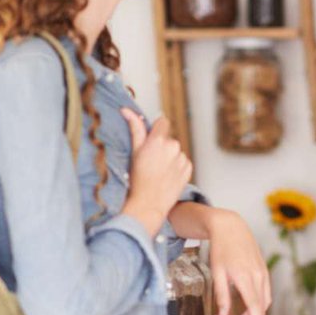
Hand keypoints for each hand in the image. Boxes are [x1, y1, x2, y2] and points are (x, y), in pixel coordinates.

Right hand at [120, 109, 191, 235]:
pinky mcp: (189, 169)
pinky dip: (176, 167)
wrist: (148, 204)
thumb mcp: (134, 152)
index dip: (156, 130)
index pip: (163, 122)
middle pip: (169, 138)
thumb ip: (135, 128)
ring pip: (176, 151)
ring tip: (158, 171)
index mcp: (158, 140)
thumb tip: (127, 110)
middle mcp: (173, 147)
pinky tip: (166, 176)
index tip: (151, 139)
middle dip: (161, 146)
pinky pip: (183, 162)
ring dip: (169, 157)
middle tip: (151, 161)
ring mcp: (182, 158)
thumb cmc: (138, 179)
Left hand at [205, 209, 270, 314]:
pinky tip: (245, 312)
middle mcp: (258, 276)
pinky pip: (264, 294)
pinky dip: (256, 306)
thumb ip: (222, 295)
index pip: (254, 307)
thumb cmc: (221, 248)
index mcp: (246, 277)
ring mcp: (263, 273)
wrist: (231, 227)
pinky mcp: (263, 271)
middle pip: (260, 309)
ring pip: (263, 303)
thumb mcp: (217, 272)